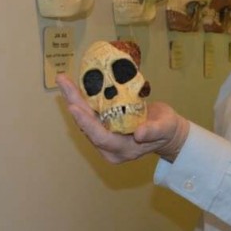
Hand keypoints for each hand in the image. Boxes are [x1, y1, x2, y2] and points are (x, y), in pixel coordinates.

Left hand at [55, 73, 189, 163]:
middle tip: (63, 83)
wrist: (166, 131)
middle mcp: (109, 146)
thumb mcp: (166, 128)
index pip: (101, 137)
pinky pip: (89, 113)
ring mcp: (105, 136)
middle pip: (87, 125)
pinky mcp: (104, 125)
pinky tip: (72, 84)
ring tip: (63, 80)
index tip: (74, 107)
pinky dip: (80, 98)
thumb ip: (153, 131)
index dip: (86, 123)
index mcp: (123, 150)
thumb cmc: (167, 129)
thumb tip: (139, 133)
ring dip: (73, 98)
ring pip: (85, 118)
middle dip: (74, 103)